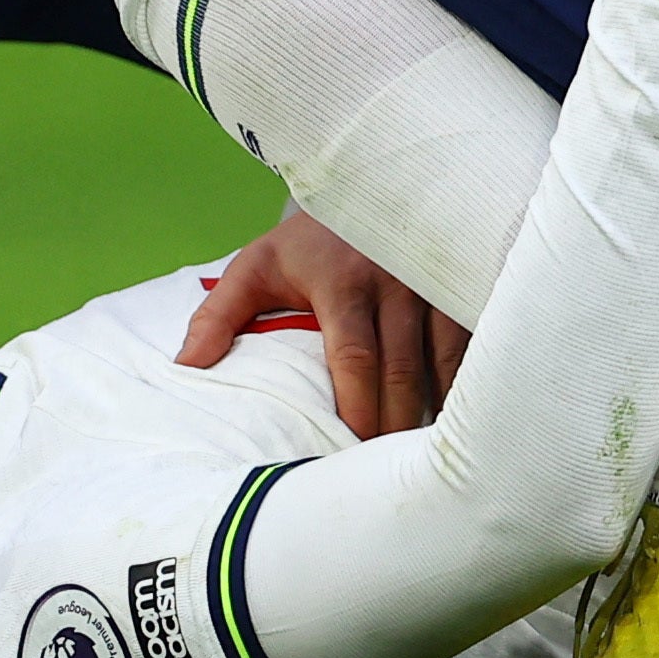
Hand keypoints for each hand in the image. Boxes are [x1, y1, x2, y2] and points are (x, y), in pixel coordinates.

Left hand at [176, 202, 466, 435]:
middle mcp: (394, 280)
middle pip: (401, 368)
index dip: (358, 404)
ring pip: (445, 358)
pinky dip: (467, 381)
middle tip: (389, 474)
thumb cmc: (305, 241)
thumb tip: (187, 365)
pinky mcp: (460, 283)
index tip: (354, 446)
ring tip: (426, 456)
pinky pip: (471, 341)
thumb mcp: (255, 267)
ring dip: (437, 409)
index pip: (354, 353)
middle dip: (396, 424)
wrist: (363, 183)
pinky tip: (462, 415)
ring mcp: (432, 282)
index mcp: (341, 280)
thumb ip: (218, 314)